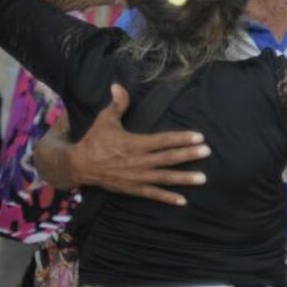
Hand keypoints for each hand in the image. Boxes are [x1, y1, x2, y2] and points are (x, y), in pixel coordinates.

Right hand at [69, 84, 209, 205]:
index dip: (181, 138)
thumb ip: (117, 104)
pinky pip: (152, 194)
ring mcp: (136, 177)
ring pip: (164, 178)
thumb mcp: (105, 119)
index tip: (199, 137)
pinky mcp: (132, 188)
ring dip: (184, 178)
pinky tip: (183, 200)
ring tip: (203, 178)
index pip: (163, 141)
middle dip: (188, 155)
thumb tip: (118, 85)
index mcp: (134, 144)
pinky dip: (167, 198)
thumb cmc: (95, 140)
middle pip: (168, 158)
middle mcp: (138, 161)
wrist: (78, 166)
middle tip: (207, 152)